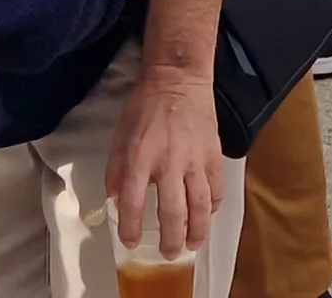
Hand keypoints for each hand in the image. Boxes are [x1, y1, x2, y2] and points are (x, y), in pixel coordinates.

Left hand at [104, 65, 219, 257]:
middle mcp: (168, 162)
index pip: (133, 202)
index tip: (131, 240)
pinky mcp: (213, 154)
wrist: (178, 78)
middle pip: (172, 212)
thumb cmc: (145, 105)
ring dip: (197, 230)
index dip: (131, 227)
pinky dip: (214, 206)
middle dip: (171, 238)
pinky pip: (217, 188)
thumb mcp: (120, 134)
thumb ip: (116, 167)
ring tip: (192, 244)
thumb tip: (114, 197)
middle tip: (169, 253)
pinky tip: (208, 215)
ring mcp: (194, 159)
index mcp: (140, 157)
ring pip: (200, 205)